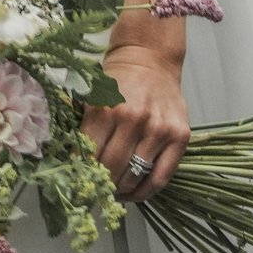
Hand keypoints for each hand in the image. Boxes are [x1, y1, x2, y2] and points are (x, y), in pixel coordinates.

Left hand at [85, 40, 191, 196]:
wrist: (149, 60)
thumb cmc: (117, 81)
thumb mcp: (92, 98)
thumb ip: (84, 128)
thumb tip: (72, 166)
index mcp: (106, 109)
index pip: (90, 155)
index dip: (83, 175)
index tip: (79, 184)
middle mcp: (134, 119)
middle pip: (112, 169)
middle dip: (101, 185)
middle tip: (96, 191)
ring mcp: (159, 129)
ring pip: (135, 176)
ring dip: (122, 191)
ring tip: (114, 192)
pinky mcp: (180, 137)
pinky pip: (161, 177)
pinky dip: (146, 192)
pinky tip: (135, 193)